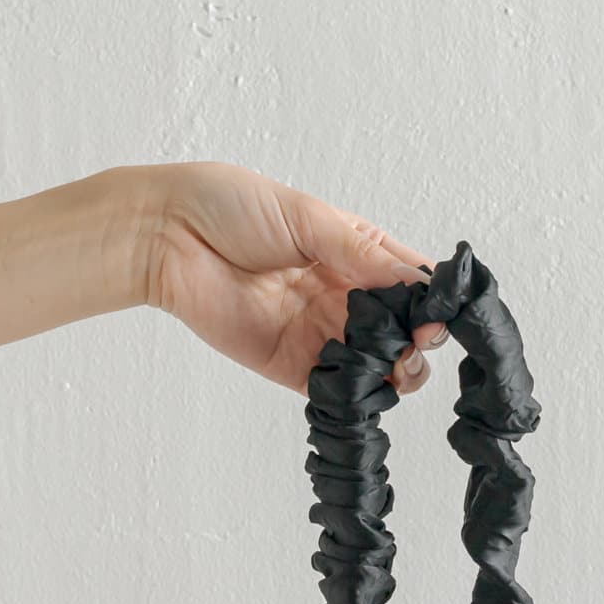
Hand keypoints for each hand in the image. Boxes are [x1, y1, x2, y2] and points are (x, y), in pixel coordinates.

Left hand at [134, 162, 448, 396]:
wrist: (168, 237)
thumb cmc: (232, 208)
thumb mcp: (310, 219)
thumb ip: (364, 257)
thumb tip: (420, 285)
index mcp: (357, 254)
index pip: (413, 284)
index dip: (431, 303)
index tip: (435, 315)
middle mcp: (345, 297)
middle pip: (403, 334)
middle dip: (416, 345)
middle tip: (410, 345)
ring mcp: (321, 335)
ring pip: (378, 370)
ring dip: (394, 373)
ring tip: (388, 366)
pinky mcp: (293, 368)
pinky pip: (336, 392)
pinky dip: (355, 396)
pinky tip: (359, 386)